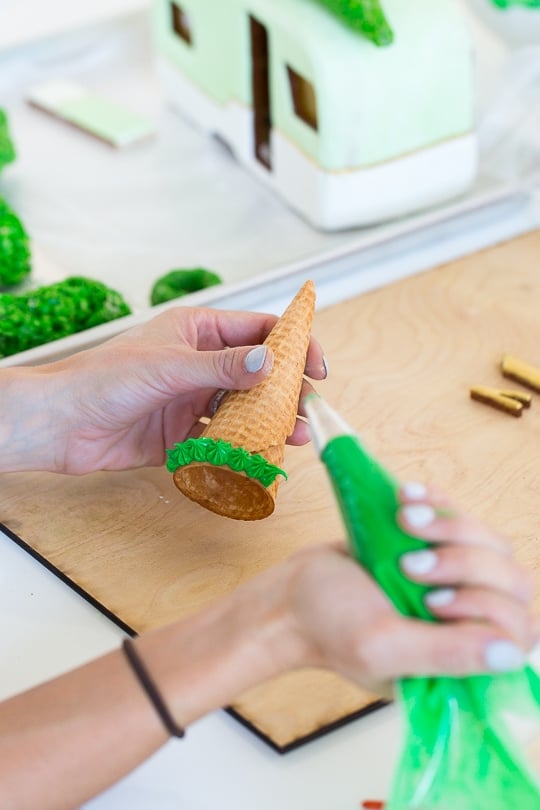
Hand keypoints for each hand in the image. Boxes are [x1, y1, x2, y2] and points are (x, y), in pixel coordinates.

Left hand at [3, 306, 325, 473]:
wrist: (61, 425)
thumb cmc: (104, 380)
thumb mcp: (168, 367)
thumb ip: (221, 368)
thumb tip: (270, 362)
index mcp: (197, 332)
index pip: (257, 331)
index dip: (292, 345)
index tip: (316, 367)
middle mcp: (199, 365)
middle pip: (256, 374)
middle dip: (285, 390)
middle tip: (309, 409)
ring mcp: (191, 401)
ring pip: (242, 409)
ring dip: (269, 421)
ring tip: (294, 436)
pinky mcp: (182, 435)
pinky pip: (221, 440)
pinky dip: (241, 448)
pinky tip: (258, 457)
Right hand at [279, 484, 538, 692]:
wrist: (290, 591)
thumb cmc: (326, 624)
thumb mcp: (380, 646)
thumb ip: (445, 654)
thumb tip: (509, 654)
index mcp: (458, 662)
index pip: (516, 633)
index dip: (486, 608)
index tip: (433, 601)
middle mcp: (463, 624)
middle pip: (511, 582)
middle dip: (463, 562)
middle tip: (410, 563)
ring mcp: (451, 583)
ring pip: (491, 544)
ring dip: (450, 525)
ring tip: (403, 519)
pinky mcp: (434, 549)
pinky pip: (461, 518)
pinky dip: (438, 503)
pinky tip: (406, 498)